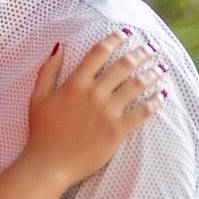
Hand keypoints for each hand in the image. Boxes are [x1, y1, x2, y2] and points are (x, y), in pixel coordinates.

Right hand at [21, 30, 161, 186]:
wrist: (50, 163)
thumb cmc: (41, 130)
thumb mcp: (37, 96)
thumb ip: (48, 70)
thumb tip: (59, 47)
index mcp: (74, 84)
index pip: (98, 54)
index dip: (114, 40)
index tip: (125, 34)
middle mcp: (93, 95)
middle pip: (122, 67)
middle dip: (139, 54)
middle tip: (150, 48)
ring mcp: (107, 113)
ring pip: (136, 87)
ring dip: (151, 75)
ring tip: (160, 69)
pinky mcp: (118, 131)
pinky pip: (142, 113)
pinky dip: (154, 103)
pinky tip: (161, 95)